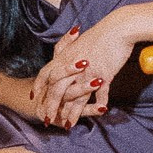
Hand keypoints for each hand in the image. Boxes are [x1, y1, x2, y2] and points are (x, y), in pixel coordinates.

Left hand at [34, 9, 142, 127]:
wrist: (119, 27)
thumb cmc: (103, 32)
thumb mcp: (82, 40)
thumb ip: (72, 48)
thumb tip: (66, 52)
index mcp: (66, 55)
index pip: (46, 73)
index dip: (39, 85)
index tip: (33, 96)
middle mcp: (73, 65)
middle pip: (58, 89)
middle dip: (52, 106)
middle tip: (48, 119)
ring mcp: (88, 72)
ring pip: (76, 97)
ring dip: (72, 113)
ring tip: (68, 125)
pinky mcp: (103, 75)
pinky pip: (98, 95)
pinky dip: (97, 105)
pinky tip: (99, 112)